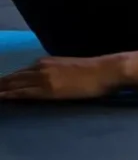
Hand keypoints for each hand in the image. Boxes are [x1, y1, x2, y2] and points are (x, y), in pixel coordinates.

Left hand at [0, 56, 123, 100]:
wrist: (106, 71)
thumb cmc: (95, 72)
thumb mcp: (71, 68)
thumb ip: (57, 73)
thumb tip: (52, 81)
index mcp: (47, 62)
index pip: (20, 73)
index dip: (6, 81)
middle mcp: (41, 67)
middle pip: (13, 78)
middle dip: (0, 84)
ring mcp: (43, 78)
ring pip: (13, 84)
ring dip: (1, 88)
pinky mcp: (47, 89)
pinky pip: (22, 92)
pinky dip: (8, 94)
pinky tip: (0, 97)